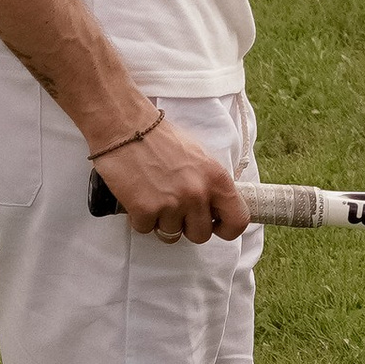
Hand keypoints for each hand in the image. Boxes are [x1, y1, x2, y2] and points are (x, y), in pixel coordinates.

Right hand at [95, 112, 247, 244]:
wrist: (127, 128)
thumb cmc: (162, 139)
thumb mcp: (201, 157)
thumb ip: (211, 184)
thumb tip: (217, 208)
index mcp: (217, 179)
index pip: (237, 221)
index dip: (226, 228)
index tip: (215, 226)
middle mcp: (198, 193)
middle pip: (201, 235)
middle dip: (187, 225)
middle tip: (175, 206)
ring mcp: (172, 204)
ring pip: (171, 234)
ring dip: (161, 220)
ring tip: (154, 194)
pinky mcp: (145, 210)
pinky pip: (145, 229)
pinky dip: (140, 217)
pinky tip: (138, 195)